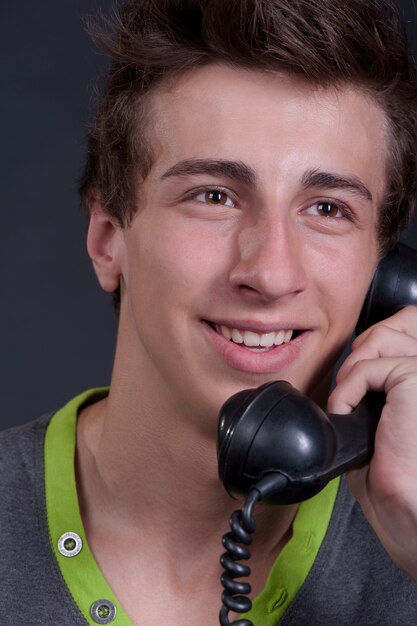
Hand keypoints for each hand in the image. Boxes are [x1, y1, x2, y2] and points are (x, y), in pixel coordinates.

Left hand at [328, 306, 416, 579]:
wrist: (412, 518)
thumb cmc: (404, 485)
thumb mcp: (386, 426)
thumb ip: (381, 390)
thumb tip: (356, 373)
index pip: (408, 328)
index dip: (375, 345)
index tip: (356, 378)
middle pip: (393, 325)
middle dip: (359, 353)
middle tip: (349, 395)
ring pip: (378, 338)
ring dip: (350, 371)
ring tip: (348, 406)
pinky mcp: (415, 379)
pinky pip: (366, 367)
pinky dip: (345, 390)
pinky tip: (347, 414)